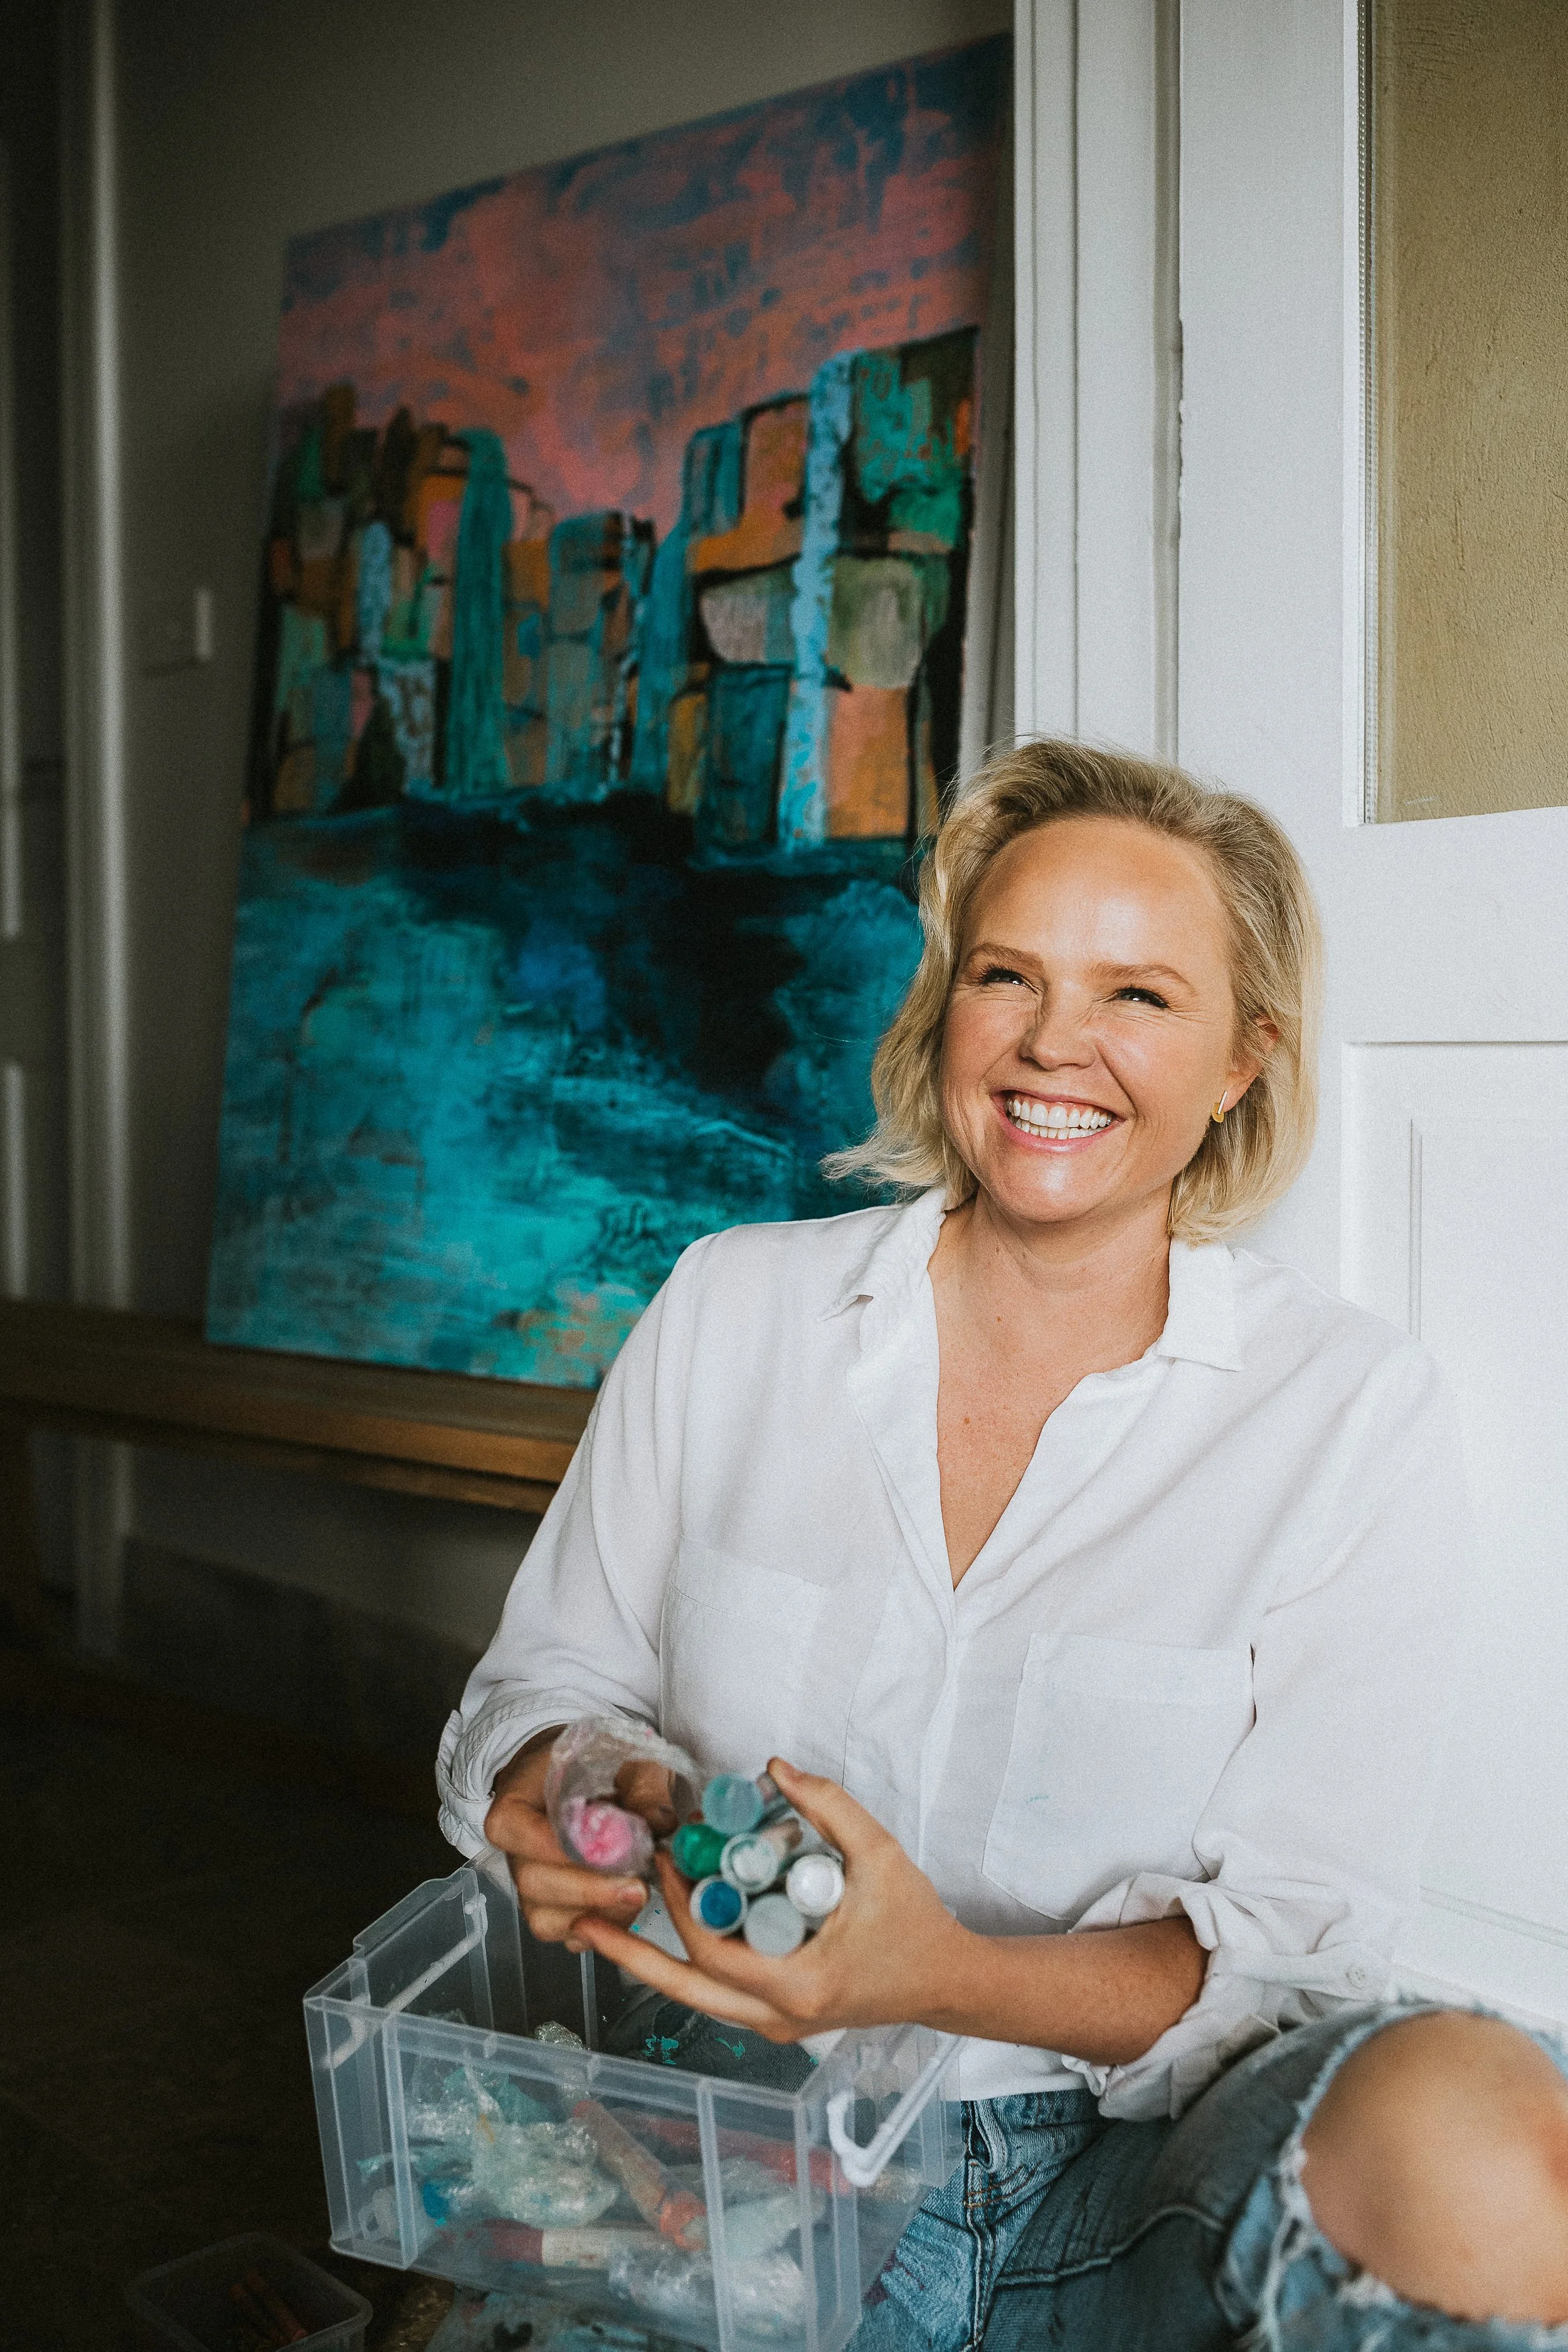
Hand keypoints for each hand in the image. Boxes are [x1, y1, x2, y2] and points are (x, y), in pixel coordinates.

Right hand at [484, 1728, 677, 1951]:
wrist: (589, 1774)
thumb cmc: (602, 1762)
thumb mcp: (627, 1757)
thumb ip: (642, 1786)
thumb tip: (659, 1821)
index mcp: (517, 1803)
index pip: (513, 1829)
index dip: (553, 1845)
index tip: (601, 1847)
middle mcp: (516, 1850)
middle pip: (534, 1882)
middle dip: (588, 1889)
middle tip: (637, 1886)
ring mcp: (532, 1884)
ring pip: (547, 1917)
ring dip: (597, 1913)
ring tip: (639, 1894)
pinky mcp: (553, 1909)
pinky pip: (566, 1933)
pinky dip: (598, 1928)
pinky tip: (629, 1907)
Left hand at [575, 1757, 975, 2040]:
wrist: (946, 1981)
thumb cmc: (916, 1922)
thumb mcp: (880, 1855)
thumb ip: (829, 1807)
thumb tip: (773, 1767)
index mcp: (801, 1987)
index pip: (715, 1953)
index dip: (682, 1906)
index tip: (666, 1860)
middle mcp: (780, 2019)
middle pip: (686, 1992)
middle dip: (633, 1954)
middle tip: (587, 1918)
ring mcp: (777, 2027)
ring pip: (696, 2000)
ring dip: (653, 1961)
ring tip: (603, 1928)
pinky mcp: (778, 2019)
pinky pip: (718, 1996)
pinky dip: (688, 1964)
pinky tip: (664, 1933)